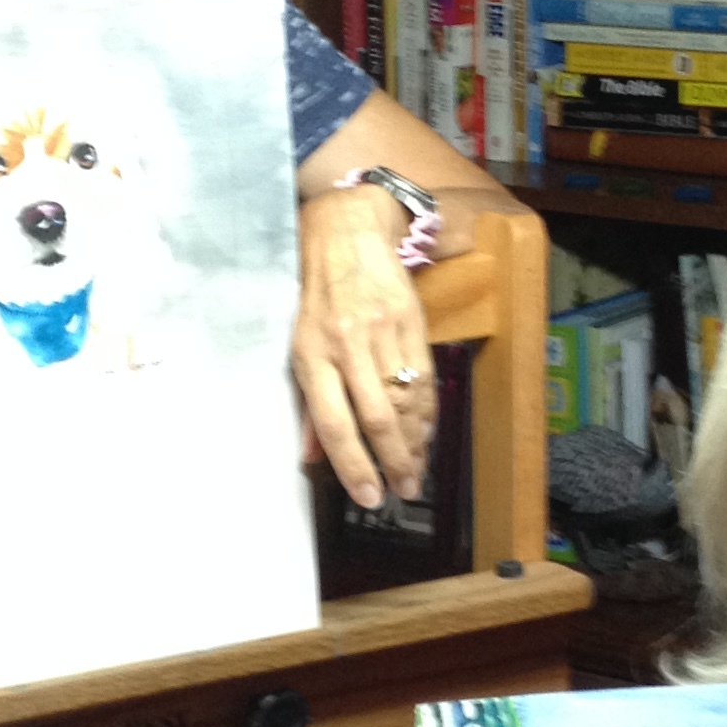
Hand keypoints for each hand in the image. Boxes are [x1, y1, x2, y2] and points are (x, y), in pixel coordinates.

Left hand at [292, 186, 435, 508]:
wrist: (347, 230)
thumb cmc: (315, 293)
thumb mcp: (298, 343)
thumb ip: (310, 402)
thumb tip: (314, 455)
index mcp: (311, 354)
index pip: (334, 423)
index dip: (353, 465)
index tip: (370, 496)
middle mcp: (347, 345)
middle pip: (377, 417)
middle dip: (394, 462)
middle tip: (404, 490)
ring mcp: (382, 331)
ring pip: (406, 401)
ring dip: (415, 442)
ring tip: (416, 469)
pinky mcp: (410, 320)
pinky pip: (424, 377)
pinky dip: (427, 410)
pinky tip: (426, 431)